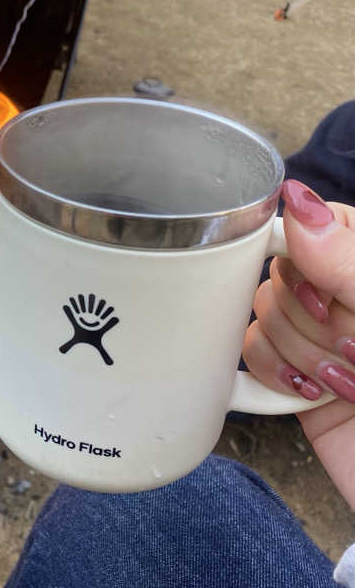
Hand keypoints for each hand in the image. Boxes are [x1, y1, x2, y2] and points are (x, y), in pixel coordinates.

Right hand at [243, 180, 354, 508]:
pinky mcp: (293, 376)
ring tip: (345, 384)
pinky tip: (310, 394)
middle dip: (311, 319)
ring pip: (260, 312)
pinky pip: (250, 354)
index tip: (325, 294)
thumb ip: (346, 263)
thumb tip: (296, 200)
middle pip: (280, 272)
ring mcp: (316, 337)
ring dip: (301, 354)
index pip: (321, 223)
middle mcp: (343, 297)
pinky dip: (274, 374)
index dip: (307, 256)